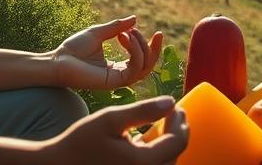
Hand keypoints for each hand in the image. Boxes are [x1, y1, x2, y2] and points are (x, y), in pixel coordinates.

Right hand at [45, 95, 188, 164]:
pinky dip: (158, 153)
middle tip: (175, 112)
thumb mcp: (110, 119)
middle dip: (178, 131)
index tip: (176, 105)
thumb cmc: (82, 141)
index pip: (177, 142)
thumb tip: (171, 102)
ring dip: (170, 143)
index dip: (180, 121)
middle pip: (175, 154)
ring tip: (165, 123)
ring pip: (167, 163)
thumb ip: (142, 110)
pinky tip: (150, 138)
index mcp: (142, 163)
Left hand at [52, 15, 163, 89]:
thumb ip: (117, 27)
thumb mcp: (99, 33)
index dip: (149, 46)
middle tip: (157, 33)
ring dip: (142, 46)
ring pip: (144, 67)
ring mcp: (117, 80)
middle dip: (155, 49)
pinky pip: (134, 69)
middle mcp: (120, 75)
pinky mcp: (114, 82)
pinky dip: (134, 51)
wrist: (57, 60)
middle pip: (148, 66)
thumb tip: (135, 19)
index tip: (151, 31)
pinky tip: (124, 37)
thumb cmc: (73, 48)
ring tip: (129, 32)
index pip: (141, 60)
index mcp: (116, 67)